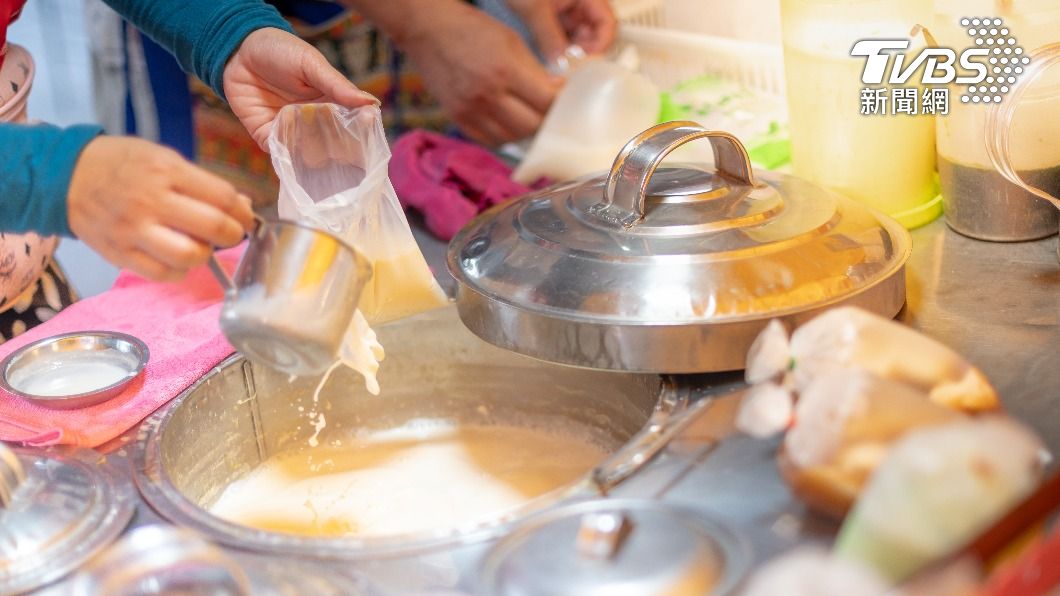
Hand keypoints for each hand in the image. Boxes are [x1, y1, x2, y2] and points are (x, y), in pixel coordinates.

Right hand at [67, 136, 254, 281]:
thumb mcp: (165, 159)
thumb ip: (203, 184)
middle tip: (230, 234)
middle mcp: (151, 200)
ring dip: (205, 255)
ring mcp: (133, 230)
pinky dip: (179, 271)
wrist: (67, 176)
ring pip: (190, 256)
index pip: (223, 198)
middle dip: (233, 235)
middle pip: (213, 228)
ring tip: (200, 246)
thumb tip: (242, 208)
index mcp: (166, 171)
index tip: (245, 218)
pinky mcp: (119, 254)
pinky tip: (177, 258)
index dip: (243, 213)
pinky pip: (163, 274)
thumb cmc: (124, 165)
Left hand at [222, 28, 377, 150]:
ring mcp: (292, 132)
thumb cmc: (280, 50)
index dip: (361, 135)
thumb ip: (338, 86)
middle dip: (339, 151)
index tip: (367, 134)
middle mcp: (314, 123)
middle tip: (340, 148)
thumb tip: (372, 103)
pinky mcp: (268, 137)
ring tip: (312, 145)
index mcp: (331, 105)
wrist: (238, 49)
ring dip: (312, 154)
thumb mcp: (312, 65)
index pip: (352, 128)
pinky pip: (281, 154)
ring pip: (309, 155)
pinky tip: (290, 149)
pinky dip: (286, 155)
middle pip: (334, 148)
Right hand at [400, 3, 562, 145]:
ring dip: (526, 130)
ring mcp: (470, 110)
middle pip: (532, 126)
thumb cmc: (471, 29)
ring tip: (530, 116)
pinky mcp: (457, 118)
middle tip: (550, 111)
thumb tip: (556, 93)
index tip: (565, 100)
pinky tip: (509, 122)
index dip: (560, 104)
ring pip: (512, 138)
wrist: (427, 31)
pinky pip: (490, 140)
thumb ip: (534, 70)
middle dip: (546, 120)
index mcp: (505, 70)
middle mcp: (487, 95)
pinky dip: (505, 135)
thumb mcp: (511, 40)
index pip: (546, 102)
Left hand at [507, 0, 616, 61]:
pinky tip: (546, 60)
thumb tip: (560, 65)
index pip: (607, 25)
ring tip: (555, 66)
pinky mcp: (549, 21)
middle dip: (582, 54)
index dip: (599, 46)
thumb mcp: (535, 7)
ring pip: (575, 42)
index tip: (584, 62)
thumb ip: (549, 37)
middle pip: (592, 37)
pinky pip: (559, 41)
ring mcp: (564, 13)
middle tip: (568, 68)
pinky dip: (554, 52)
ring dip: (567, 56)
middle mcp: (579, 4)